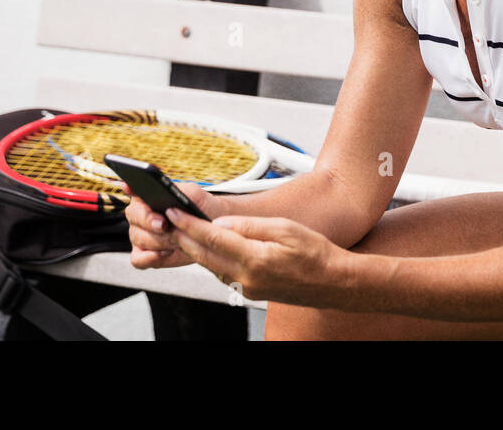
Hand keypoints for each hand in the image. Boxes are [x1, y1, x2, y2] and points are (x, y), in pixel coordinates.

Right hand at [124, 182, 222, 269]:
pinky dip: (151, 257)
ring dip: (160, 240)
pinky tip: (166, 253)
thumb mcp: (196, 195)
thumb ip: (183, 191)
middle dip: (149, 222)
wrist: (209, 231)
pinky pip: (138, 259)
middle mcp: (140, 215)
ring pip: (139, 238)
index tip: (133, 189)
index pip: (133, 190)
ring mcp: (140, 235)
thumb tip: (170, 192)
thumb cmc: (200, 210)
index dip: (131, 189)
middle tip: (164, 225)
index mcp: (148, 195)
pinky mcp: (145, 254)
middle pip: (134, 217)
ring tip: (177, 239)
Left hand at [166, 208, 348, 307]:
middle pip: (205, 256)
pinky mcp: (250, 292)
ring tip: (183, 229)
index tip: (174, 212)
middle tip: (169, 219)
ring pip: (211, 266)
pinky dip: (212, 258)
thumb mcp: (285, 229)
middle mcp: (246, 278)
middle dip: (183, 237)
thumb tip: (220, 224)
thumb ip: (249, 226)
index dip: (189, 224)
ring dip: (195, 248)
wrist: (333, 282)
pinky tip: (209, 247)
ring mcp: (247, 288)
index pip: (213, 239)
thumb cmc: (315, 252)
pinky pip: (223, 273)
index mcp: (255, 260)